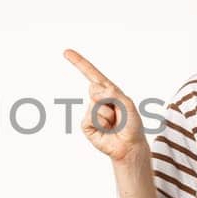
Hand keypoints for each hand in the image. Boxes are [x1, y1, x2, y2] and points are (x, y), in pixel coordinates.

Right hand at [63, 48, 147, 163]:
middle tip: (118, 112)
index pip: (91, 74)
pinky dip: (102, 123)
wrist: (129, 145)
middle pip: (94, 88)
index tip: (66, 52)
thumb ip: (112, 93)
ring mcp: (90, 112)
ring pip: (95, 105)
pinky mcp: (86, 125)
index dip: (79, 63)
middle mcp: (97, 99)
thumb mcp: (127, 103)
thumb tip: (92, 88)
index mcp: (107, 91)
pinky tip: (107, 130)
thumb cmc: (131, 124)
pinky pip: (91, 118)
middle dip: (108, 98)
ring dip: (109, 114)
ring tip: (114, 123)